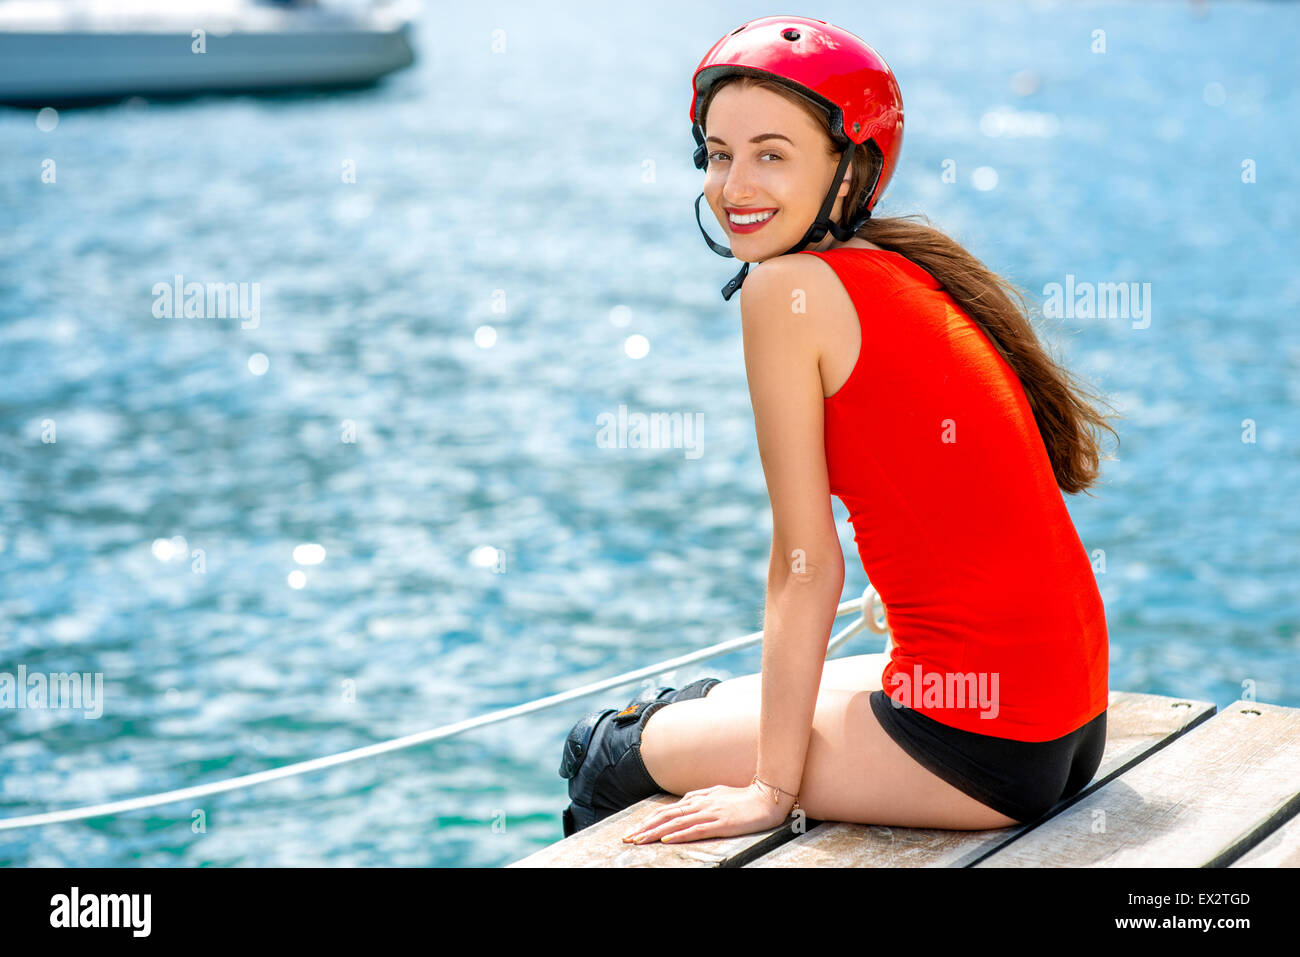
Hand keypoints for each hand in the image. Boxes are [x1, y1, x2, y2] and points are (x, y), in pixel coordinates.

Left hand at [621, 782, 793, 844]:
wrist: (767, 798)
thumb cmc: (743, 798)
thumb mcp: (717, 794)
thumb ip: (700, 798)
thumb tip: (684, 803)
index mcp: (698, 798)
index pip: (667, 810)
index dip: (648, 820)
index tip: (634, 830)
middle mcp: (700, 804)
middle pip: (666, 816)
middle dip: (644, 828)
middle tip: (628, 838)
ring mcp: (710, 813)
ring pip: (676, 823)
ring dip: (655, 832)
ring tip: (639, 840)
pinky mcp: (721, 824)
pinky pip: (696, 830)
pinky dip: (679, 834)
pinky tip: (666, 839)